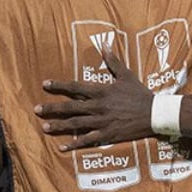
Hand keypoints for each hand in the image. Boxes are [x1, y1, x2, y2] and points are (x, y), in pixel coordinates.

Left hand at [37, 48, 154, 150]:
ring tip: (44, 127)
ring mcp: (101, 122)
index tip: (45, 84)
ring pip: (76, 124)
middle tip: (36, 110)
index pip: (75, 87)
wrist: (154, 114)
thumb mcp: (126, 75)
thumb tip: (104, 44)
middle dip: (52, 108)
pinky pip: (87, 140)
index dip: (59, 85)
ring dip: (59, 126)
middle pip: (70, 107)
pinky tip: (62, 147)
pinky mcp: (107, 135)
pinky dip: (74, 144)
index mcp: (101, 91)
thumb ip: (112, 61)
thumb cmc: (140, 94)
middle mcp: (98, 107)